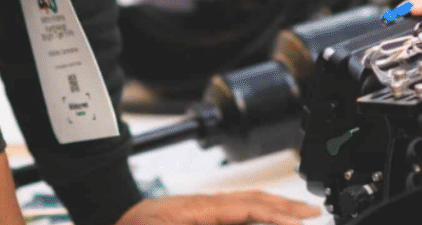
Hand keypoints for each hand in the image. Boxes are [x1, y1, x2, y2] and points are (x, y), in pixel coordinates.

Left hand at [115, 192, 320, 224]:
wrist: (108, 217)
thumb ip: (203, 220)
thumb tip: (244, 212)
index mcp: (200, 209)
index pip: (249, 208)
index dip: (277, 215)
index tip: (300, 221)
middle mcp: (204, 203)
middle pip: (253, 200)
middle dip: (285, 206)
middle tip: (313, 212)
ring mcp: (201, 207)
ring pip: (246, 203)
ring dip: (274, 208)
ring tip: (297, 214)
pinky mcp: (196, 213)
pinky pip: (234, 209)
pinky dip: (255, 212)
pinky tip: (263, 218)